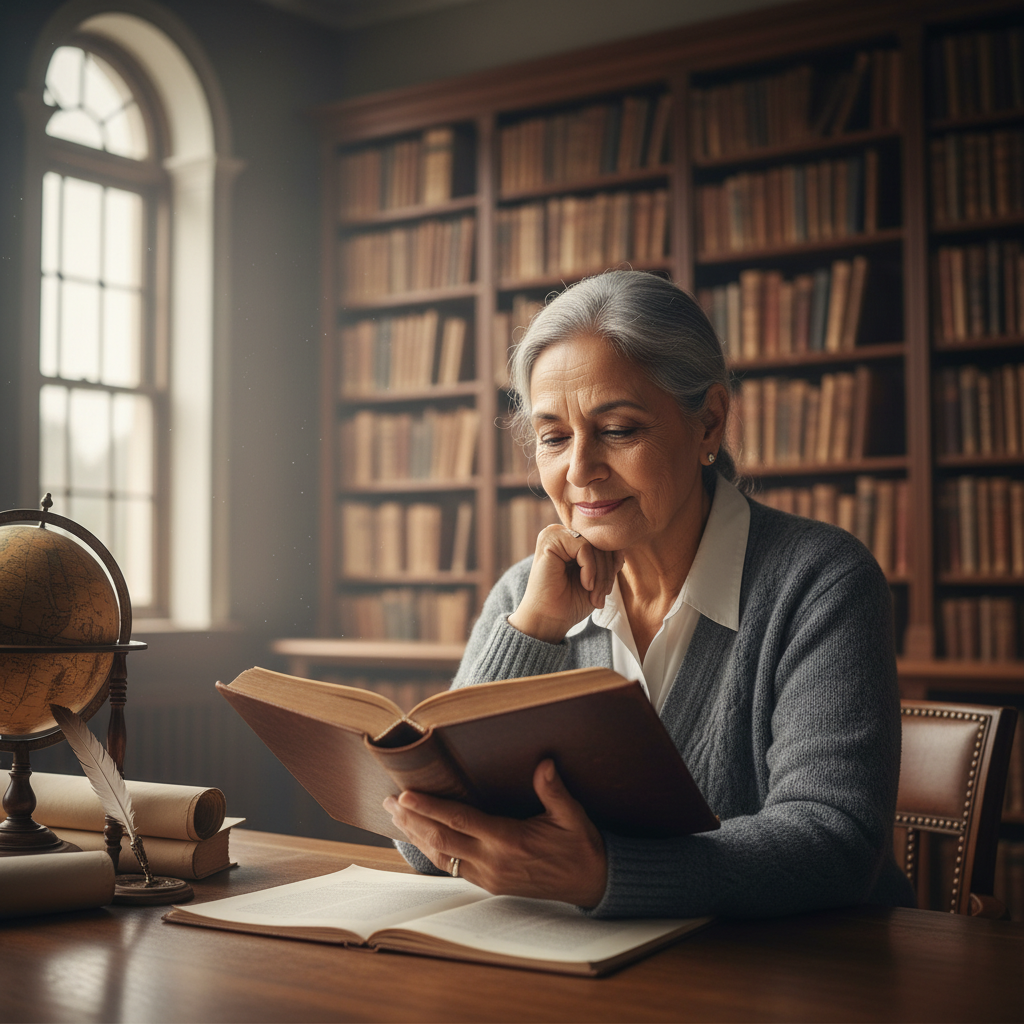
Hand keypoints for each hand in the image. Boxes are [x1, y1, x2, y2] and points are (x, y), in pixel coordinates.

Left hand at [384, 759, 607, 907]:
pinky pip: (453, 867)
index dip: (430, 808)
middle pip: (442, 840)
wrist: (592, 884)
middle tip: (389, 801)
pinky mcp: (490, 884)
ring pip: (442, 857)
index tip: (406, 795)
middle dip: (412, 820)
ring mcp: (489, 877)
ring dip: (417, 836)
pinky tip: (421, 838)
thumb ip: (554, 791)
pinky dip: (432, 851)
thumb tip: (544, 763)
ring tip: (396, 817)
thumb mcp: (573, 816)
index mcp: (510, 841)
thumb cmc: (582, 846)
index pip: (460, 820)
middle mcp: (493, 862)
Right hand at [507, 525, 623, 643]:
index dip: (613, 564)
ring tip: (594, 596)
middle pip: (600, 543)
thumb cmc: (570, 602)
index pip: (603, 542)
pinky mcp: (550, 540)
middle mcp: (561, 532)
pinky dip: (590, 570)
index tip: (606, 590)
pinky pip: (584, 548)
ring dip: (601, 575)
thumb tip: (622, 549)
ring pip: (594, 545)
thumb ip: (608, 562)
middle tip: (600, 597)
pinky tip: (585, 585)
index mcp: (571, 540)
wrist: (548, 620)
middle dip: (607, 572)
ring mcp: (554, 534)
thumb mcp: (597, 579)